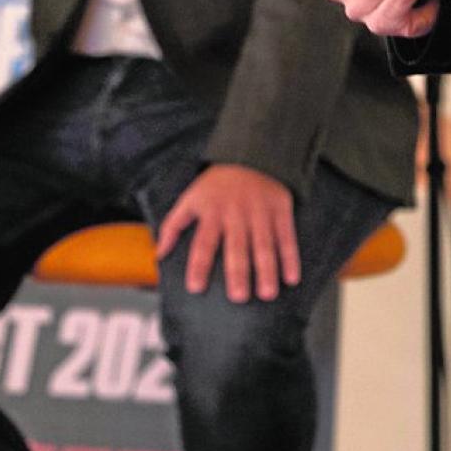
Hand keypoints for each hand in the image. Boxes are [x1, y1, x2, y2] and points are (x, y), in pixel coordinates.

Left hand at [156, 164, 298, 302]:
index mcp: (212, 211)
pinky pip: (287, 237)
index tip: (195, 287)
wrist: (249, 154)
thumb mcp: (190, 198)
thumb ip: (173, 225)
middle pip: (236, 246)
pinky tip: (292, 277)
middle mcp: (236, 213)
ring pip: (264, 245)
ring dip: (267, 270)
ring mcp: (260, 212)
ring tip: (267, 293)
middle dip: (238, 272)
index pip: (202, 243)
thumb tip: (159, 254)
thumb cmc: (216, 185)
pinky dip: (290, 257)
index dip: (198, 265)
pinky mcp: (280, 210)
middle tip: (238, 296)